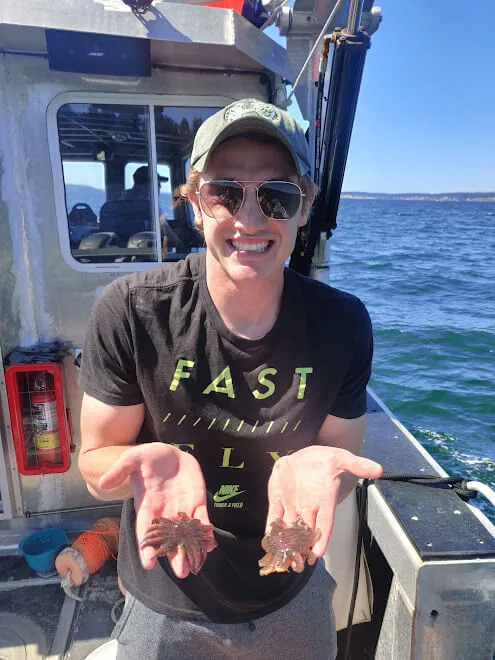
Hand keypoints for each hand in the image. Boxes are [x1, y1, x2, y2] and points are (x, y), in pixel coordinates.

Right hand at [98, 443, 214, 577]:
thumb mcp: (133, 458)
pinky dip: (206, 531)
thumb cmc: (148, 457)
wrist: (169, 453)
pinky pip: (202, 519)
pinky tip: (211, 544)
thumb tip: (103, 482)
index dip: (147, 547)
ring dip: (192, 549)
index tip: (149, 563)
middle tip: (182, 572)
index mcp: (147, 506)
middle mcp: (164, 513)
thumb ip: (120, 469)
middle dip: (175, 556)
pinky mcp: (197, 502)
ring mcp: (181, 509)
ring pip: (187, 534)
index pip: (146, 531)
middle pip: (169, 539)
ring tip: (196, 565)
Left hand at [266, 446, 382, 557]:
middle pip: (306, 532)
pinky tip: (268, 541)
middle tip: (298, 564)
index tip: (318, 554)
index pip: (325, 522)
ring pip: (288, 528)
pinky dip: (270, 528)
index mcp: (324, 499)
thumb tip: (378, 470)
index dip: (322, 538)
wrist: (305, 455)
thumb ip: (358, 465)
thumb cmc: (325, 460)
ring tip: (282, 560)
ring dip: (285, 543)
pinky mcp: (277, 499)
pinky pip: (273, 516)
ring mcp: (292, 504)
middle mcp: (308, 507)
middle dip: (302, 548)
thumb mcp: (342, 459)